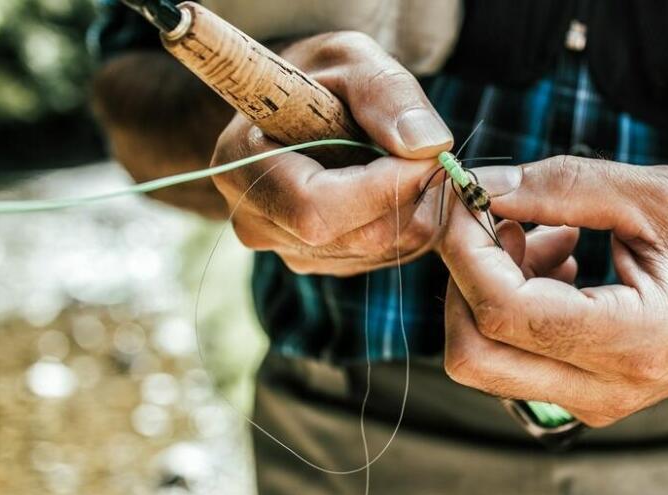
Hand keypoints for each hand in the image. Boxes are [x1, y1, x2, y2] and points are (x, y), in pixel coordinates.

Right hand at [210, 32, 453, 275]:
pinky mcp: (325, 262)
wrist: (300, 102)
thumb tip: (427, 146)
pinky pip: (389, 253)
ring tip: (401, 157)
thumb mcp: (352, 58)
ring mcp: (291, 250)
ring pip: (382, 247)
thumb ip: (388, 94)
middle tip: (422, 148)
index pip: (315, 208)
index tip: (428, 152)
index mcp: (240, 165)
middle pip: (359, 235)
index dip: (383, 187)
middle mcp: (257, 222)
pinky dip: (409, 217)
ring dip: (414, 204)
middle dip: (407, 193)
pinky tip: (395, 181)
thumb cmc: (321, 74)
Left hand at [440, 158, 667, 425]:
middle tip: (500, 219)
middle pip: (473, 355)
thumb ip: (561, 187)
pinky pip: (514, 363)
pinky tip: (560, 263)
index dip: (464, 250)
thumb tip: (481, 186)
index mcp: (632, 341)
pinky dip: (513, 308)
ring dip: (491, 290)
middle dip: (463, 279)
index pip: (503, 311)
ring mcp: (596, 404)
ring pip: (486, 362)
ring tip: (551, 235)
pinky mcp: (588, 399)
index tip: (465, 197)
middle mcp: (608, 390)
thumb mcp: (652, 194)